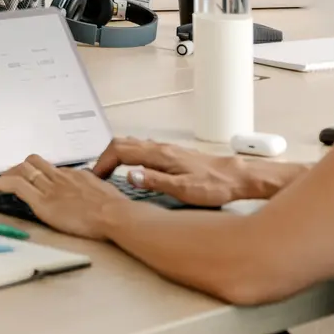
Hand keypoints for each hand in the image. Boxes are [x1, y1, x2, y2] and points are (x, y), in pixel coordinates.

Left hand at [0, 154, 128, 238]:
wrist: (114, 214)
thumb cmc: (116, 208)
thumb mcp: (104, 192)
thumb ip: (93, 189)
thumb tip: (91, 190)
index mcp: (75, 175)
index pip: (52, 169)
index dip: (40, 172)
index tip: (36, 177)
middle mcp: (60, 176)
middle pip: (34, 162)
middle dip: (21, 168)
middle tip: (13, 176)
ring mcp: (49, 187)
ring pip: (22, 170)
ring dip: (8, 175)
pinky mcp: (42, 201)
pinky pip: (16, 185)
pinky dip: (0, 183)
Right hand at [89, 138, 280, 207]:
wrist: (238, 177)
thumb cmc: (215, 185)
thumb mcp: (184, 190)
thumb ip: (155, 181)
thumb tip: (130, 176)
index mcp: (160, 155)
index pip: (120, 151)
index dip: (103, 162)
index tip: (96, 176)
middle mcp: (161, 148)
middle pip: (123, 143)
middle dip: (105, 156)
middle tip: (98, 174)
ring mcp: (167, 149)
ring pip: (133, 144)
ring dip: (117, 154)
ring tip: (110, 171)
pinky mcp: (173, 154)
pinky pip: (143, 148)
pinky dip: (130, 155)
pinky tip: (133, 167)